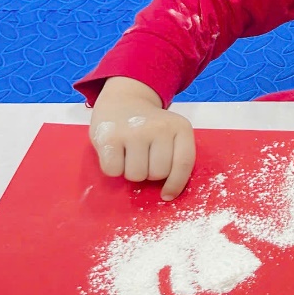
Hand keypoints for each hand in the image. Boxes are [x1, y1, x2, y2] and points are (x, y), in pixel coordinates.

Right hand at [89, 77, 196, 199]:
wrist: (123, 99)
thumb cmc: (150, 125)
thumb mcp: (172, 133)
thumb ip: (175, 156)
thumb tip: (168, 193)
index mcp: (181, 127)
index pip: (184, 164)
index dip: (176, 184)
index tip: (167, 195)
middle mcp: (159, 127)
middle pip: (158, 174)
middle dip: (149, 172)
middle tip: (143, 157)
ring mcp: (134, 131)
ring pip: (136, 175)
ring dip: (131, 171)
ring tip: (129, 153)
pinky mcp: (110, 137)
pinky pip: (113, 171)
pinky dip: (112, 168)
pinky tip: (115, 152)